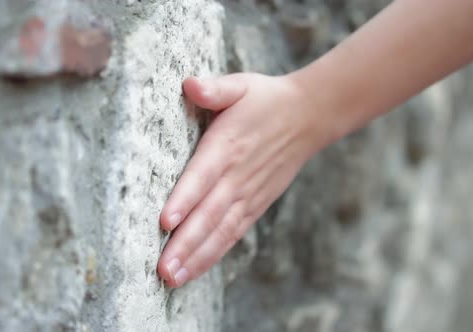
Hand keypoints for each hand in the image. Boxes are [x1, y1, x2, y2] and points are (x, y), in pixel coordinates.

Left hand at [157, 73, 322, 286]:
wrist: (309, 117)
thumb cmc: (266, 99)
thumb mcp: (241, 85)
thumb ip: (215, 88)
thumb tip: (189, 84)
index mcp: (228, 146)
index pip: (203, 175)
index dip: (185, 199)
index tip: (166, 221)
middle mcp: (237, 176)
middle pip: (209, 214)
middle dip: (185, 243)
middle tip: (163, 269)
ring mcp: (249, 194)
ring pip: (220, 231)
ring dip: (197, 256)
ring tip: (172, 278)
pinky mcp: (256, 205)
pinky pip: (233, 234)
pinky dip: (214, 253)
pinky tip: (195, 269)